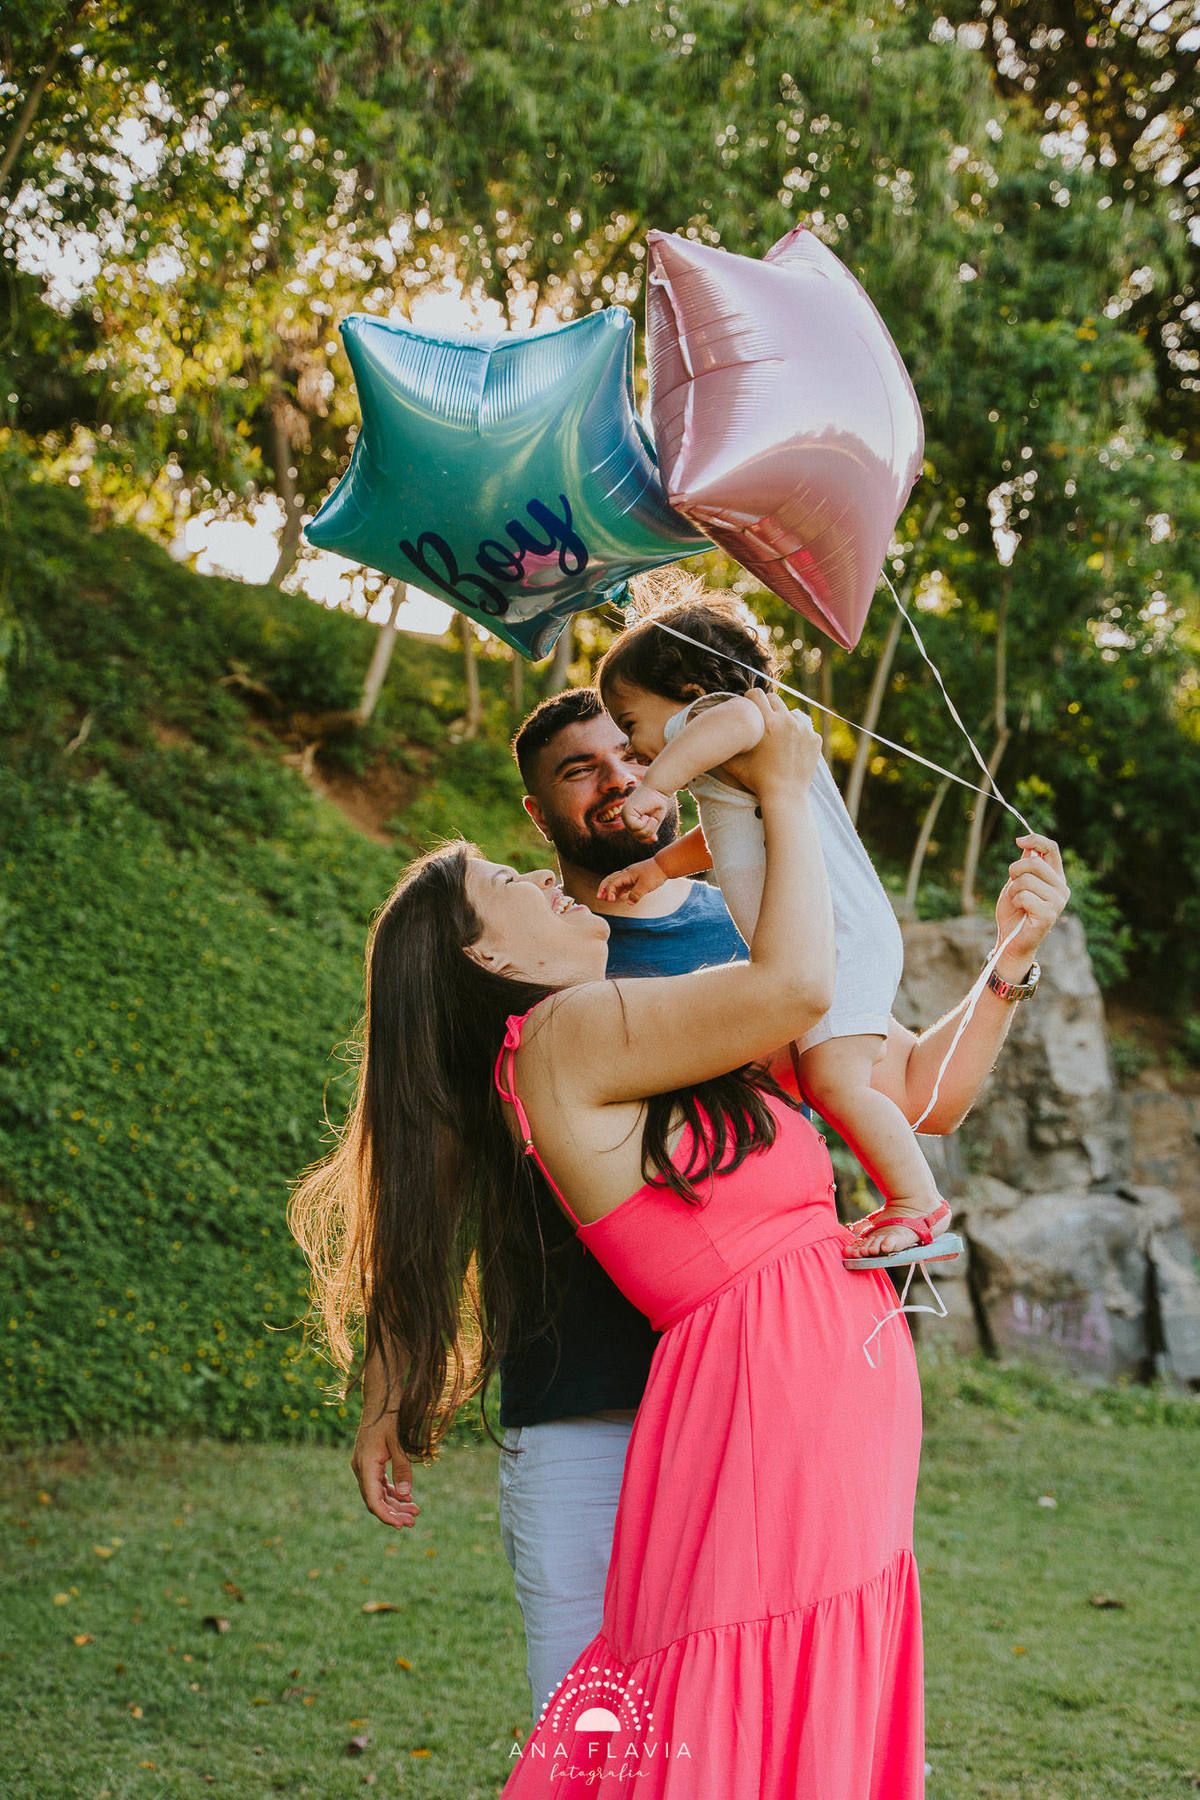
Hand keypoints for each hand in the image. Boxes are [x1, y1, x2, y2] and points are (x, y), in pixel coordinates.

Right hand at [351, 1413, 419, 1530]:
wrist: (380, 1398)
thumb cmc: (389, 1417)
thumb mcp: (398, 1442)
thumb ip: (402, 1468)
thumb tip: (406, 1496)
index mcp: (365, 1465)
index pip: (373, 1500)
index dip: (386, 1516)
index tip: (400, 1526)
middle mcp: (361, 1468)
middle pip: (375, 1500)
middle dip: (393, 1513)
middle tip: (413, 1522)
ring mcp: (364, 1465)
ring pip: (377, 1493)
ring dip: (394, 1503)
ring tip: (414, 1512)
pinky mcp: (369, 1462)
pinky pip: (379, 1483)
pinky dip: (391, 1492)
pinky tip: (406, 1497)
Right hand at [598, 855, 667, 904]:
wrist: (664, 865)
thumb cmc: (655, 873)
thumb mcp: (646, 886)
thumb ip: (636, 894)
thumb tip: (629, 903)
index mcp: (627, 874)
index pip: (613, 883)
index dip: (609, 892)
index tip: (610, 900)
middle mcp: (627, 873)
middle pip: (610, 879)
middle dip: (603, 888)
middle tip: (599, 897)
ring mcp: (631, 875)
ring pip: (617, 881)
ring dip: (610, 889)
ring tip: (606, 898)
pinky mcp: (636, 878)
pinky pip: (624, 884)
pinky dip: (619, 890)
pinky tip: (619, 896)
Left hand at [621, 782, 670, 842]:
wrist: (658, 788)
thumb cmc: (658, 802)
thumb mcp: (655, 821)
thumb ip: (651, 831)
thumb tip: (653, 840)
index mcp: (631, 820)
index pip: (638, 837)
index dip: (647, 839)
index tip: (655, 838)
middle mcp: (625, 817)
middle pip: (637, 836)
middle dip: (649, 832)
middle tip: (654, 821)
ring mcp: (624, 814)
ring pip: (636, 833)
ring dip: (648, 827)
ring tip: (651, 817)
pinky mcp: (626, 811)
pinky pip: (636, 827)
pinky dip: (645, 823)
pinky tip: (647, 815)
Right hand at [725, 688, 821, 799]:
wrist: (785, 796)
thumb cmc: (756, 780)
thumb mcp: (733, 763)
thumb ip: (723, 745)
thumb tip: (711, 733)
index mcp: (767, 722)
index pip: (756, 693)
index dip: (750, 700)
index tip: (749, 709)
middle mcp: (787, 720)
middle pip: (775, 699)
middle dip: (767, 707)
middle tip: (762, 722)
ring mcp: (804, 729)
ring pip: (791, 713)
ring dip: (784, 720)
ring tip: (777, 737)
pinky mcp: (815, 739)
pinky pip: (805, 728)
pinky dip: (798, 735)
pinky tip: (791, 748)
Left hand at [993, 833, 1069, 973]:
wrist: (1011, 940)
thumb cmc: (1014, 912)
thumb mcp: (1016, 883)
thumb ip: (1025, 866)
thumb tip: (1027, 845)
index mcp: (1056, 878)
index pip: (1052, 849)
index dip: (1036, 840)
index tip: (1019, 841)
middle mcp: (1061, 888)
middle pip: (1034, 862)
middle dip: (1014, 870)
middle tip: (1012, 885)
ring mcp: (1058, 902)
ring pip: (1026, 880)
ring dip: (1013, 890)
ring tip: (1016, 902)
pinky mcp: (1049, 914)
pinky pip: (1024, 896)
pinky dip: (1015, 901)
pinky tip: (1020, 911)